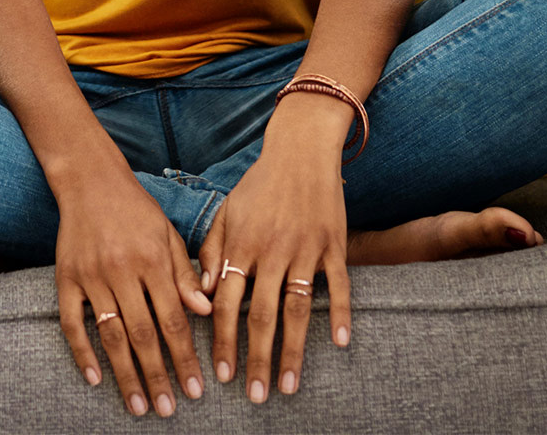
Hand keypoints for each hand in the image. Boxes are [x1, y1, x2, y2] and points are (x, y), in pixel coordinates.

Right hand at [53, 168, 214, 416]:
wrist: (90, 181)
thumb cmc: (137, 209)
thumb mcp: (169, 235)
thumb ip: (186, 276)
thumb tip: (207, 313)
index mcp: (153, 261)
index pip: (173, 321)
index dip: (185, 358)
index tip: (195, 390)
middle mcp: (122, 271)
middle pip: (143, 335)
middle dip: (158, 376)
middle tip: (168, 409)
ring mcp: (91, 276)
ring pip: (110, 335)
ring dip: (124, 374)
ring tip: (138, 405)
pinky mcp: (65, 277)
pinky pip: (71, 322)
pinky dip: (81, 352)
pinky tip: (94, 378)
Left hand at [196, 138, 353, 402]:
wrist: (301, 150)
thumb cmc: (259, 186)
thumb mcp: (227, 214)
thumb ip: (213, 253)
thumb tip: (204, 298)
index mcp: (241, 246)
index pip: (228, 304)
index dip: (223, 341)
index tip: (221, 375)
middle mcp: (272, 251)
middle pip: (262, 315)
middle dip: (256, 359)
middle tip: (254, 395)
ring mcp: (305, 249)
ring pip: (298, 309)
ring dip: (293, 351)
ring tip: (288, 385)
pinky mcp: (333, 244)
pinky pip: (339, 285)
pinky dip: (341, 314)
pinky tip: (340, 343)